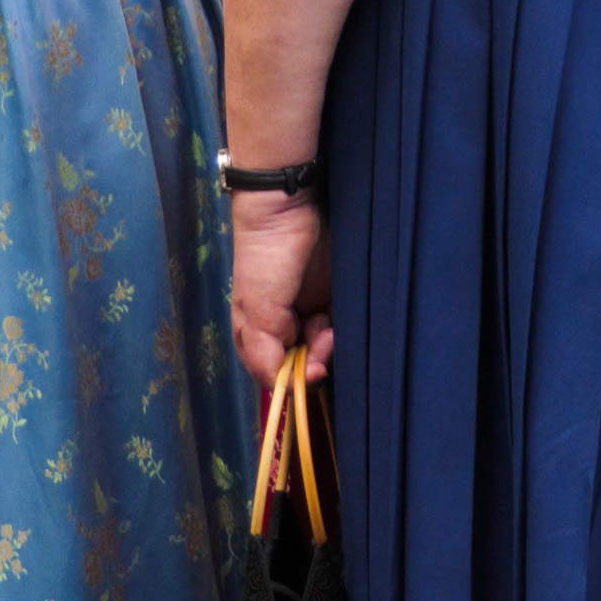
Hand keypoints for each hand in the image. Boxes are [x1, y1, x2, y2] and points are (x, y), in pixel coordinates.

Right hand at [229, 185, 333, 385]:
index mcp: (257, 336)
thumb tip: (281, 390)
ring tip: (328, 324)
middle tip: (323, 339)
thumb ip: (264, 354)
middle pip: (304, 365)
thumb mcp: (255, 311)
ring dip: (330, 345)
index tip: (313, 372)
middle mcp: (283, 329)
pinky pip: (342, 326)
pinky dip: (344, 330)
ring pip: (325, 348)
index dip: (294, 381)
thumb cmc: (264, 262)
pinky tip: (340, 321)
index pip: (276, 375)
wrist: (288, 210)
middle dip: (316, 361)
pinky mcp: (333, 297)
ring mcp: (309, 312)